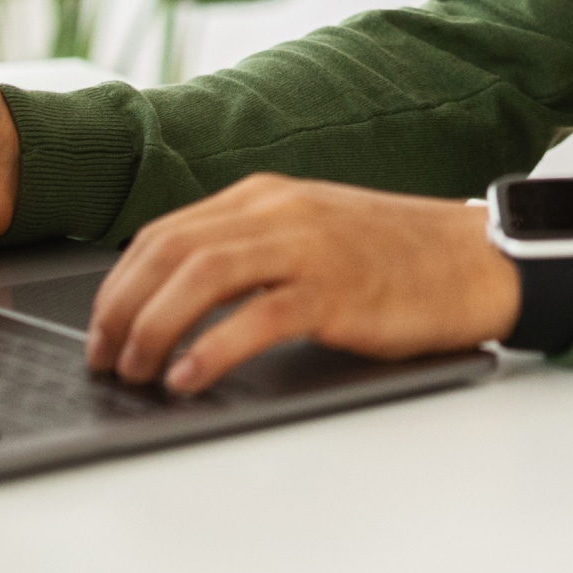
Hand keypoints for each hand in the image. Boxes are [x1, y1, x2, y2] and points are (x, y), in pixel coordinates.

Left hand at [85, 174, 520, 392]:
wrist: (472, 258)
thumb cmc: (393, 256)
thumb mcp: (309, 233)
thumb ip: (250, 249)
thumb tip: (173, 300)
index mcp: (266, 194)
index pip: (165, 233)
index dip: (119, 284)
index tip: (100, 329)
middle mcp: (280, 210)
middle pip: (171, 251)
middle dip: (122, 309)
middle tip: (104, 359)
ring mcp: (309, 246)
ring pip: (202, 276)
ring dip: (154, 328)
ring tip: (137, 371)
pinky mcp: (338, 289)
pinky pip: (258, 315)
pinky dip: (212, 349)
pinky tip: (191, 378)